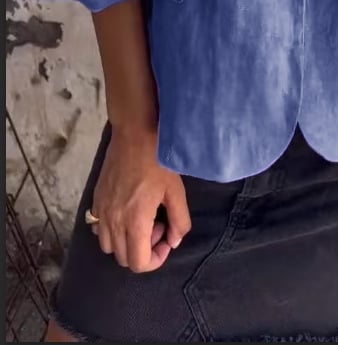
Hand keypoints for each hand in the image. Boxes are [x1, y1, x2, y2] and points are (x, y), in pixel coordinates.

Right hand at [90, 127, 190, 272]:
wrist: (134, 135)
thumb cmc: (158, 162)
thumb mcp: (176, 192)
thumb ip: (179, 222)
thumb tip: (173, 241)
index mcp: (135, 222)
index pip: (138, 264)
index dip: (155, 260)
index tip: (165, 240)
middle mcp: (113, 222)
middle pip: (123, 259)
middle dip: (143, 250)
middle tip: (157, 226)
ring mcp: (101, 211)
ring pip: (108, 246)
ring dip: (125, 242)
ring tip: (140, 220)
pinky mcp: (95, 200)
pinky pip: (98, 229)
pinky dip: (111, 230)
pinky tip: (125, 212)